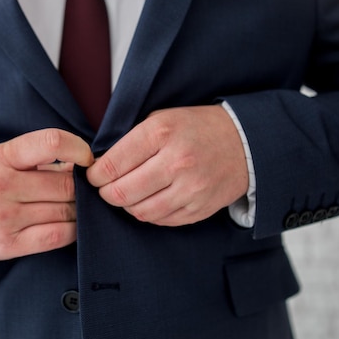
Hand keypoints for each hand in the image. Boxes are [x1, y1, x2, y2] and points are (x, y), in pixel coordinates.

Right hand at [0, 129, 93, 259]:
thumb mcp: (9, 159)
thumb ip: (46, 157)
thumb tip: (89, 164)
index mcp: (2, 156)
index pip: (51, 142)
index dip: (79, 149)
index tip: (86, 159)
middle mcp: (0, 186)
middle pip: (65, 185)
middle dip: (81, 187)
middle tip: (82, 188)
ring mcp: (4, 218)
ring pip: (66, 211)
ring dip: (79, 208)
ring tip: (73, 204)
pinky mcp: (10, 244)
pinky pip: (59, 235)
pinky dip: (74, 229)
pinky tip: (70, 222)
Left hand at [86, 105, 248, 226]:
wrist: (244, 142)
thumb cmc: (196, 128)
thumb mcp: (162, 118)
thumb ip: (131, 139)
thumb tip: (100, 162)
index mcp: (161, 133)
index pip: (112, 164)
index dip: (95, 175)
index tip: (94, 175)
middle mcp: (176, 161)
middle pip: (121, 193)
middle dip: (106, 193)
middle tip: (105, 188)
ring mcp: (190, 188)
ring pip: (140, 211)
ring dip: (126, 206)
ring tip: (126, 194)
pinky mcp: (199, 208)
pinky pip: (161, 220)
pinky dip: (148, 213)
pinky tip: (149, 200)